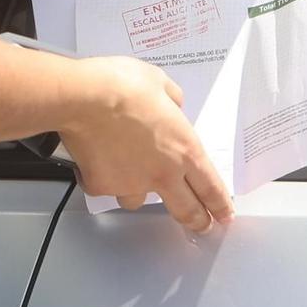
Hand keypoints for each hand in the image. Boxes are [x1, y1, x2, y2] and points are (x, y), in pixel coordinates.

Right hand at [59, 56, 234, 233]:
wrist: (82, 97)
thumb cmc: (122, 85)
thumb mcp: (159, 81)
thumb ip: (171, 99)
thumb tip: (170, 105)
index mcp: (184, 148)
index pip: (210, 186)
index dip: (220, 204)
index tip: (224, 214)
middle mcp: (162, 173)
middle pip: (187, 210)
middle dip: (198, 221)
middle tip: (202, 224)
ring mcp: (131, 184)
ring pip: (141, 202)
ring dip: (142, 194)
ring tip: (133, 177)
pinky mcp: (103, 186)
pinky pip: (107, 189)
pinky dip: (105, 179)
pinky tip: (99, 162)